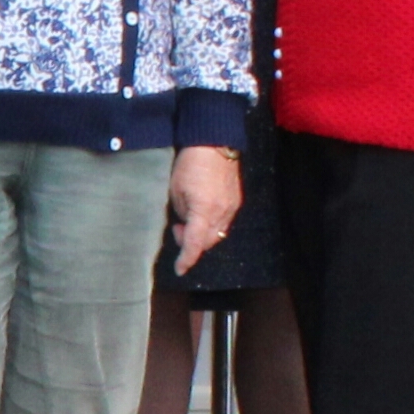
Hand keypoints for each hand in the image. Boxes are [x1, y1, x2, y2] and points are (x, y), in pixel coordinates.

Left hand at [168, 145, 242, 273]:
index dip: (187, 259)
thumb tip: (185, 224)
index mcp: (204, 210)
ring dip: (202, 234)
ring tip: (187, 221)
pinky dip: (212, 225)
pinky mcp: (237, 201)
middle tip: (177, 229)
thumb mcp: (176, 190)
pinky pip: (225, 222)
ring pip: (218, 234)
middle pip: (208, 242)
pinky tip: (201, 214)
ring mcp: (232, 207)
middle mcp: (222, 213)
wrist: (215, 144)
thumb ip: (182, 213)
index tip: (180, 269)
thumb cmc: (190, 164)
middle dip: (191, 243)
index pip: (195, 244)